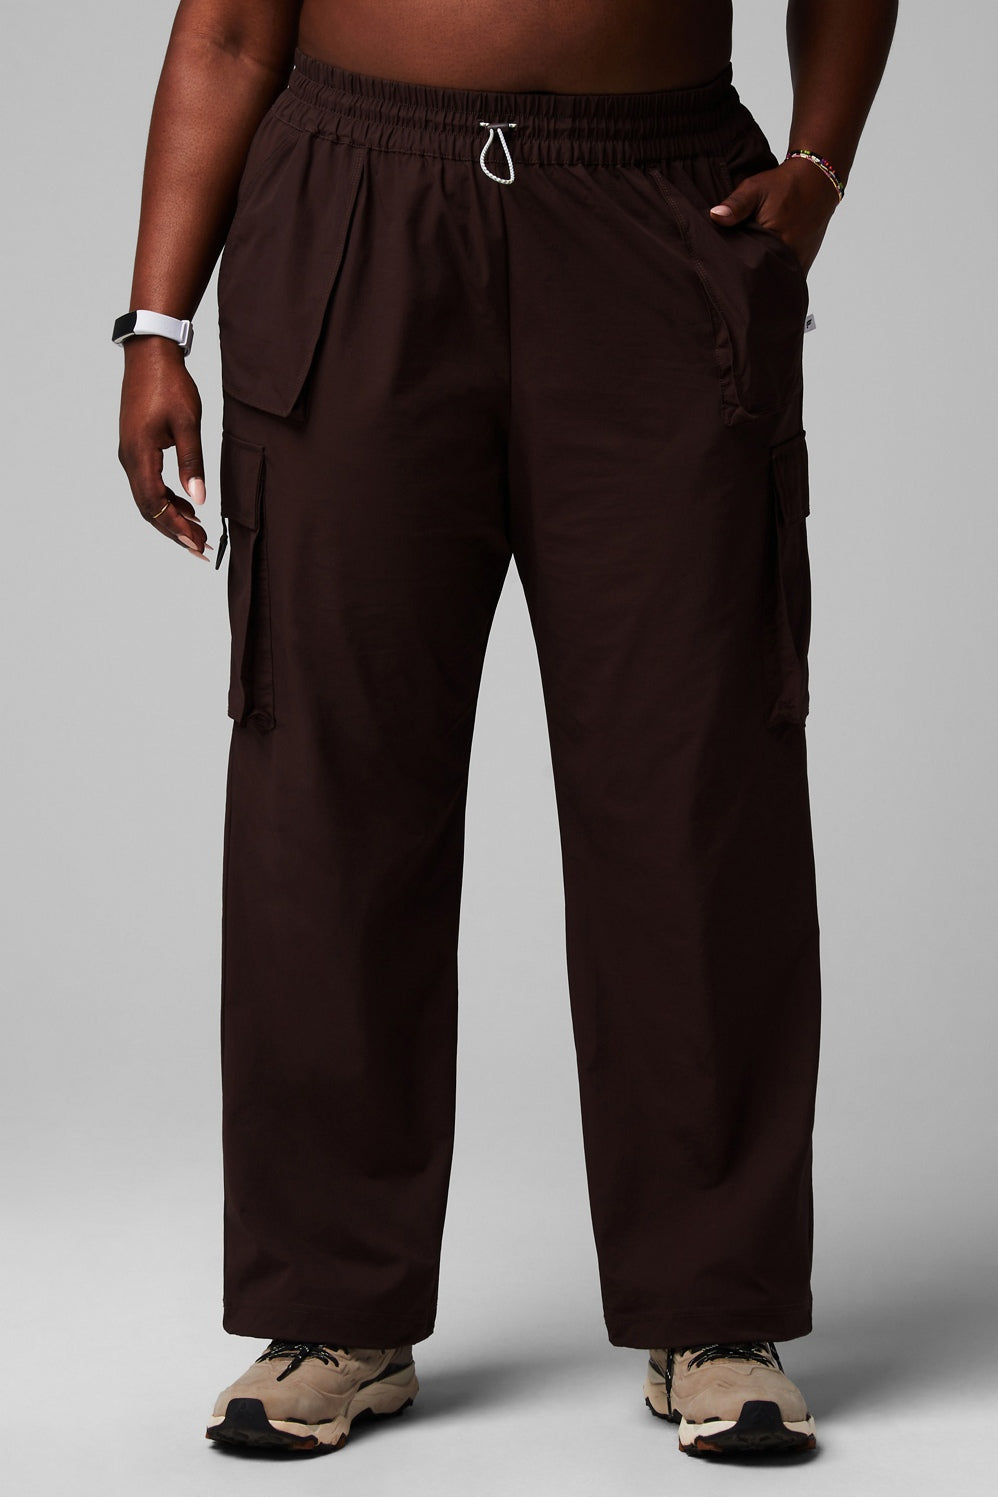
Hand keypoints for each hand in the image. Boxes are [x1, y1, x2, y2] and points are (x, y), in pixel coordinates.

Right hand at [117, 337, 211, 558]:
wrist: (150, 355)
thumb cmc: (170, 385)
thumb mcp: (188, 424)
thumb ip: (192, 463)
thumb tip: (198, 499)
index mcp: (139, 455)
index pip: (155, 504)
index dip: (176, 527)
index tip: (197, 544)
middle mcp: (130, 459)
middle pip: (148, 508)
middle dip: (174, 530)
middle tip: (200, 548)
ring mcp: (131, 454)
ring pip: (148, 498)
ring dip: (171, 517)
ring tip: (197, 532)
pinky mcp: (137, 448)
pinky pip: (149, 483)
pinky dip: (167, 499)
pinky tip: (186, 506)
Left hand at [708, 156, 840, 276]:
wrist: (818, 179)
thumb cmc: (785, 184)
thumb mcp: (755, 189)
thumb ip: (736, 204)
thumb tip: (715, 216)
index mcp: (777, 242)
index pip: (751, 269)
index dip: (736, 273)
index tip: (723, 275)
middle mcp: (791, 257)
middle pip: (764, 280)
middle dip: (749, 283)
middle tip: (731, 284)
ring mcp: (800, 263)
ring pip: (776, 282)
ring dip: (763, 283)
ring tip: (746, 283)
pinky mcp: (804, 263)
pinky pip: (786, 279)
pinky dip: (775, 279)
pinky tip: (763, 276)